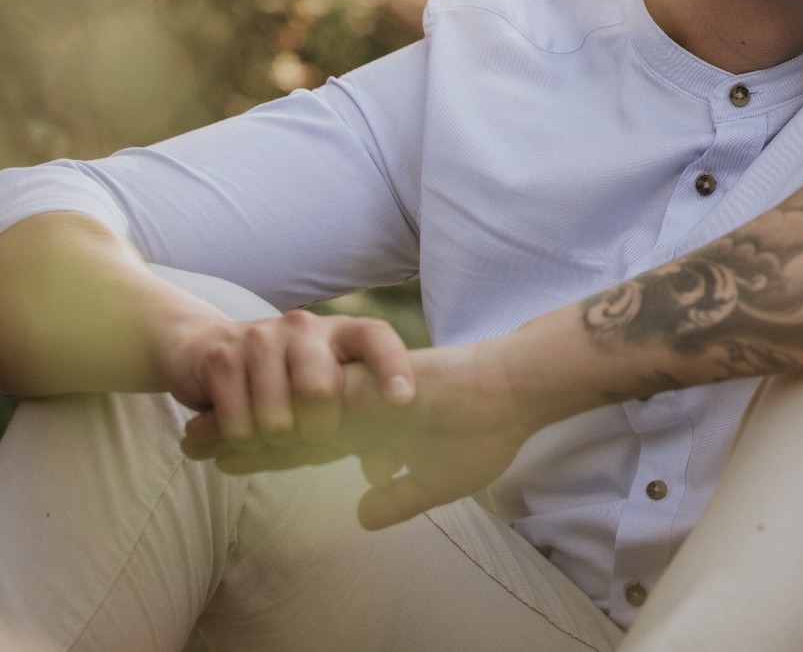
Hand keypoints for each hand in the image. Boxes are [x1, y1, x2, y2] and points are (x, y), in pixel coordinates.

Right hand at [156, 308, 414, 451]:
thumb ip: (361, 423)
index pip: (376, 338)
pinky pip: (238, 421)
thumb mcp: (327, 391)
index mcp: (340, 332)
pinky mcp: (221, 358)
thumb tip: (384, 473)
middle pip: (319, 391)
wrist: (205, 350)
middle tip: (307, 436)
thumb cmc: (286, 382)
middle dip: (316, 431)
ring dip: (276, 441)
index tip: (403, 401)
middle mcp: (304, 327)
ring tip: (272, 433)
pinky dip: (243, 440)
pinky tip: (243, 431)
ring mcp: (260, 338)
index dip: (392, 367)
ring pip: (276, 415)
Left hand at [182, 340, 540, 530]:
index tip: (225, 463)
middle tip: (189, 439)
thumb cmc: (486, 433)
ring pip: (290, 405)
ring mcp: (363, 395)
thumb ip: (398, 497)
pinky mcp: (375, 385)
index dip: (266, 455)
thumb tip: (362, 514)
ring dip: (241, 418)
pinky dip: (282, 408)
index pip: (308, 445)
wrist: (516, 394)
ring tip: (195, 429)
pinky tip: (245, 418)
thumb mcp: (436, 481)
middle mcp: (359, 408)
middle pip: (286, 421)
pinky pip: (320, 397)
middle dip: (238, 432)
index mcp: (373, 429)